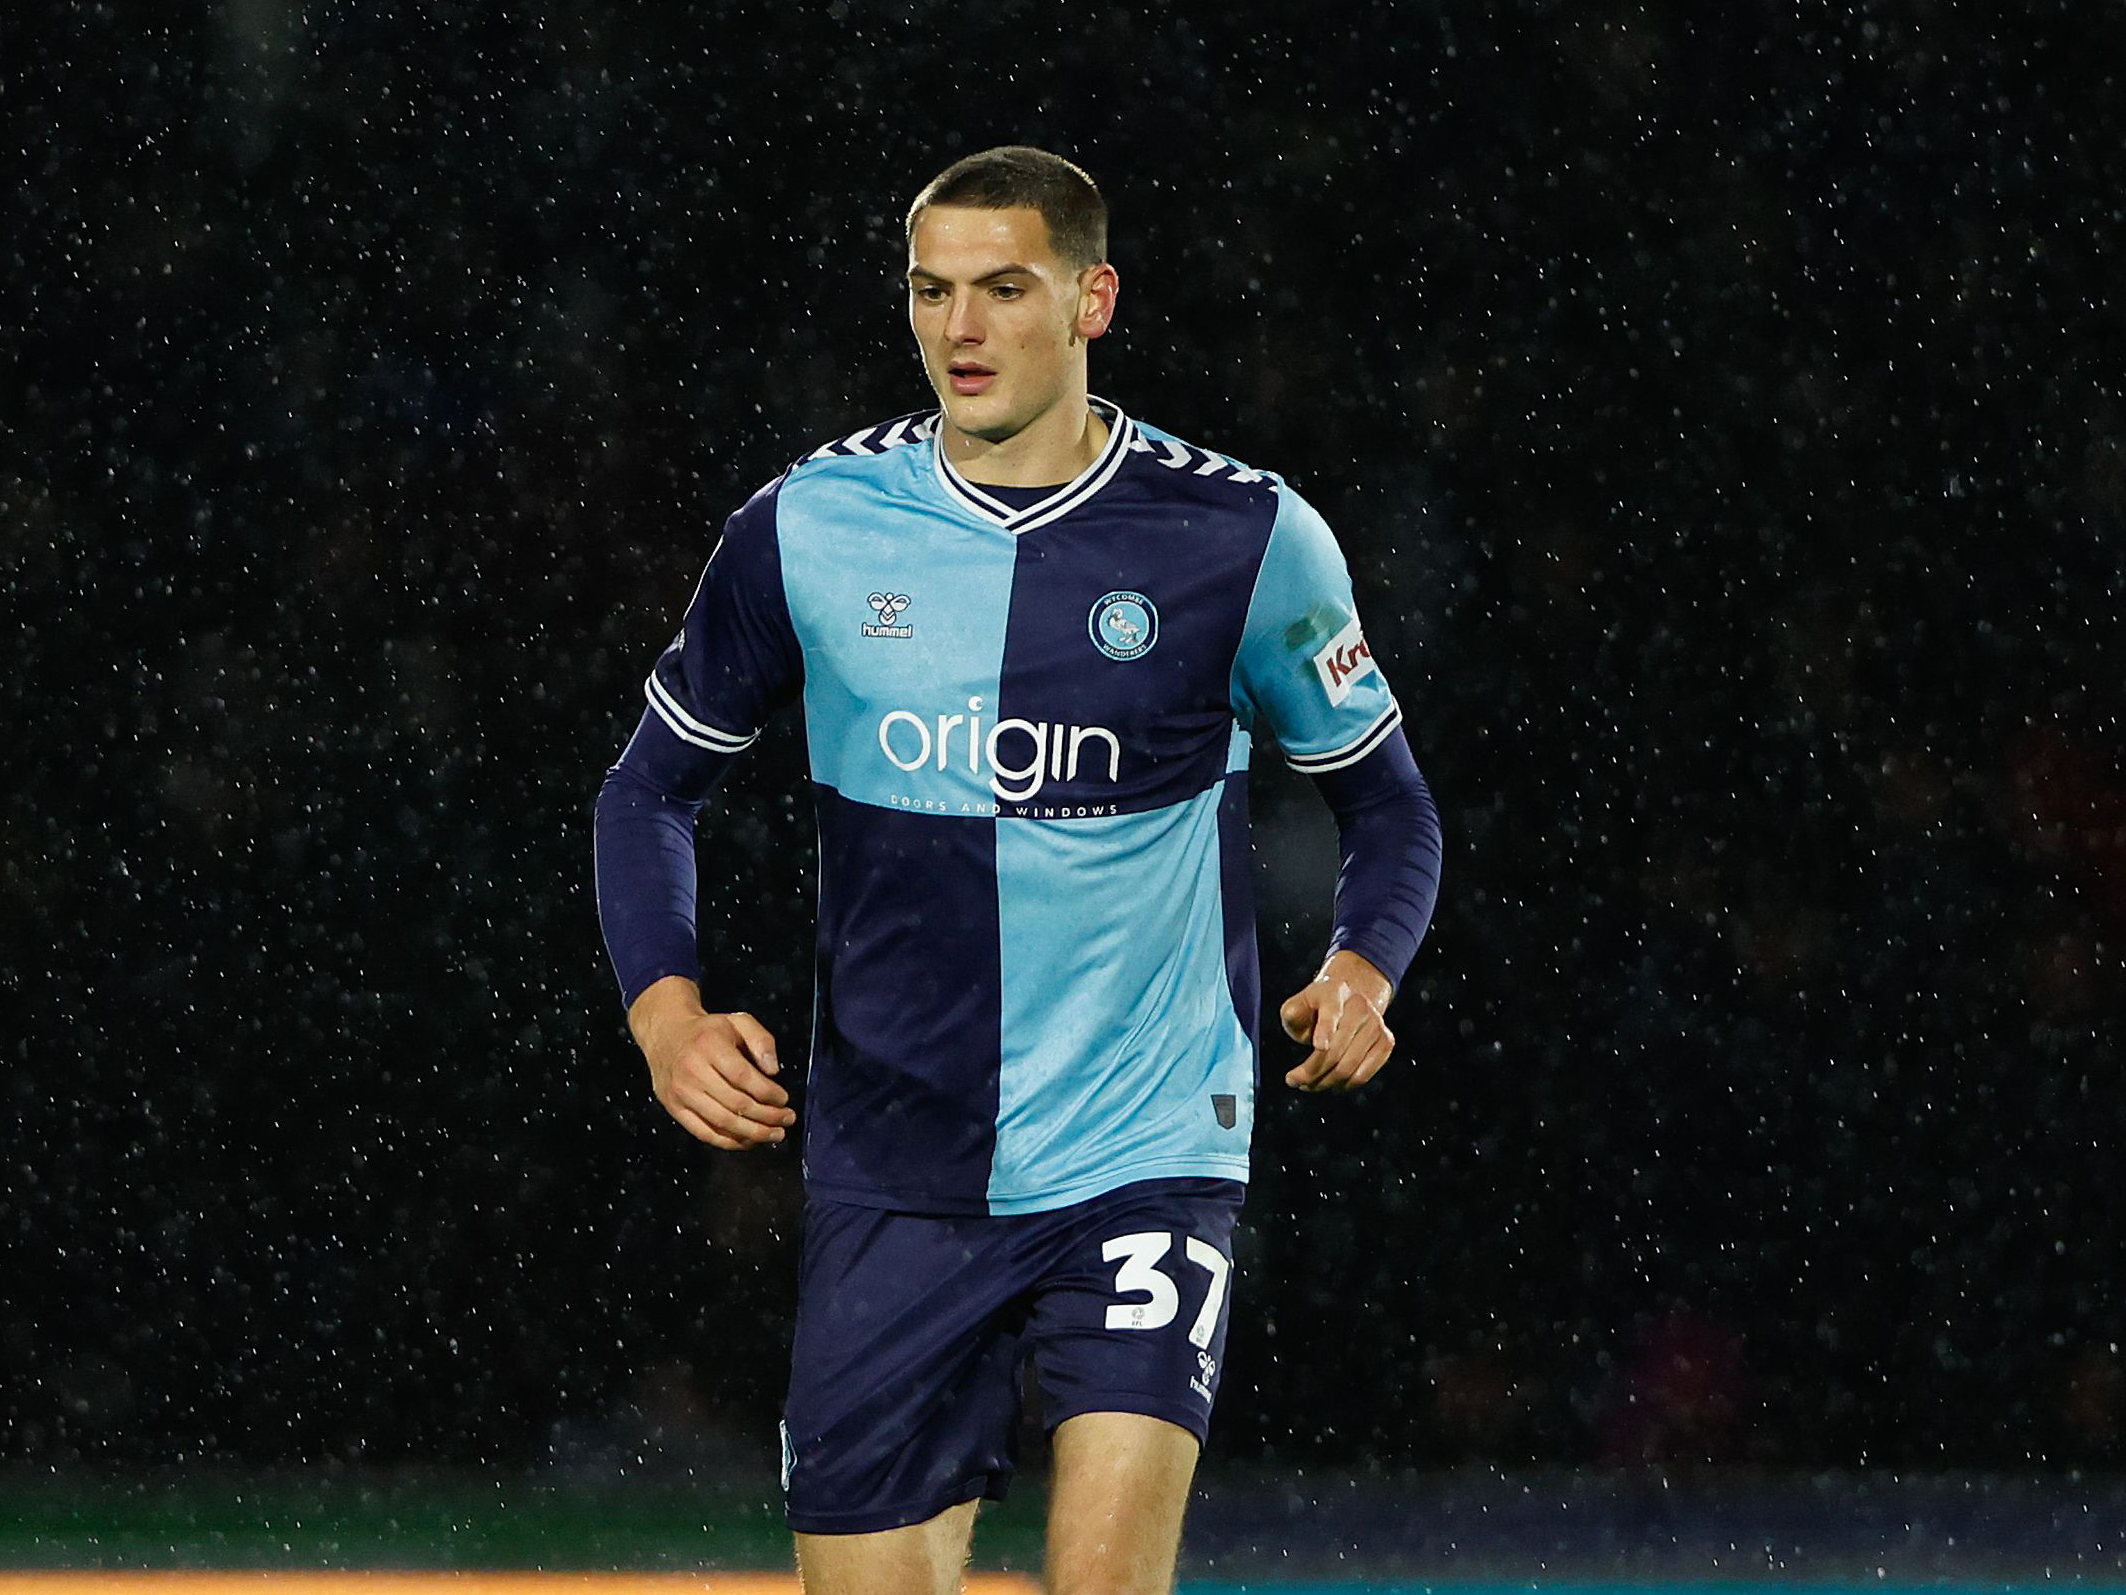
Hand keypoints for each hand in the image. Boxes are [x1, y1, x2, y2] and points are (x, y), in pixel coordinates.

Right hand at [627, 976, 794, 1149]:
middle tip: (787, 1120)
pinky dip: (729, 1142)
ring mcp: (681, 1092)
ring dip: (753, 1133)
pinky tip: (748, 1140)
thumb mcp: (738, 1021)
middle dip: (767, 1117)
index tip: (785, 1099)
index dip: (768, 1093)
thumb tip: (773, 1071)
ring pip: (722, 1122)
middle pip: (736, 1103)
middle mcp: (692, 1070)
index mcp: (709, 1045)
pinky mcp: (674, 1108)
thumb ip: (761, 1040)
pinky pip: (704, 1133)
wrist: (666, 1034)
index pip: (744, 1077)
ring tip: (774, 1134)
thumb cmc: (708, 1031)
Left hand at [1278, 950, 1394, 1092]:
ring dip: (1325, 1082)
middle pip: (1335, 1049)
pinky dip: (1345, 1085)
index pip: (1331, 1012)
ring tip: (1308, 1085)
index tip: (1319, 1046)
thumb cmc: (1316, 1009)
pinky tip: (1332, 1085)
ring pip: (1349, 1066)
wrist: (1347, 1002)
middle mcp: (1360, 1005)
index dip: (1326, 1030)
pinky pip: (1364, 1074)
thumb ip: (1293, 1011)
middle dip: (1312, 1071)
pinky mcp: (1386, 1042)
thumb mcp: (1299, 1005)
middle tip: (1293, 1081)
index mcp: (1334, 992)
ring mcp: (1376, 1024)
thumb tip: (1294, 1016)